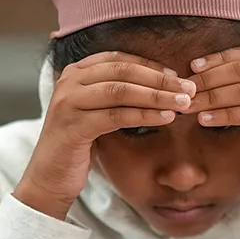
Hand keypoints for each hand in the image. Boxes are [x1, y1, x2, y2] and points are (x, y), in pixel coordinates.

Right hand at [15, 51, 193, 218]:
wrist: (49, 179)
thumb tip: (159, 84)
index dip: (151, 66)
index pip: (119, 59)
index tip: (178, 77)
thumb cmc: (79, 146)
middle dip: (160, 80)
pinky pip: (116, 116)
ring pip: (121, 90)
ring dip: (157, 96)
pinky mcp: (74, 126)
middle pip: (123, 71)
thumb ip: (116, 94)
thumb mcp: (96, 113)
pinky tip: (166, 118)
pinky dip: (144, 115)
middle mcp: (68, 81)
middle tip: (189, 89)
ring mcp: (68, 102)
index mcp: (75, 72)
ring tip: (183, 103)